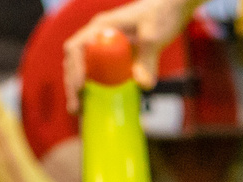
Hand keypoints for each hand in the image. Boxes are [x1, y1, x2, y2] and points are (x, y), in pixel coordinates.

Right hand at [62, 0, 193, 111]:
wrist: (170, 10)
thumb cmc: (161, 15)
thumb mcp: (155, 36)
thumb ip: (148, 59)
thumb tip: (143, 86)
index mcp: (102, 27)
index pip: (77, 47)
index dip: (75, 68)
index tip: (80, 87)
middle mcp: (97, 36)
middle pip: (74, 61)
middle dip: (72, 85)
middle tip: (76, 108)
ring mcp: (103, 47)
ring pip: (82, 69)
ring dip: (77, 89)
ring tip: (78, 111)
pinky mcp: (112, 57)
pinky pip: (96, 73)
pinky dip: (92, 89)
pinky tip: (92, 106)